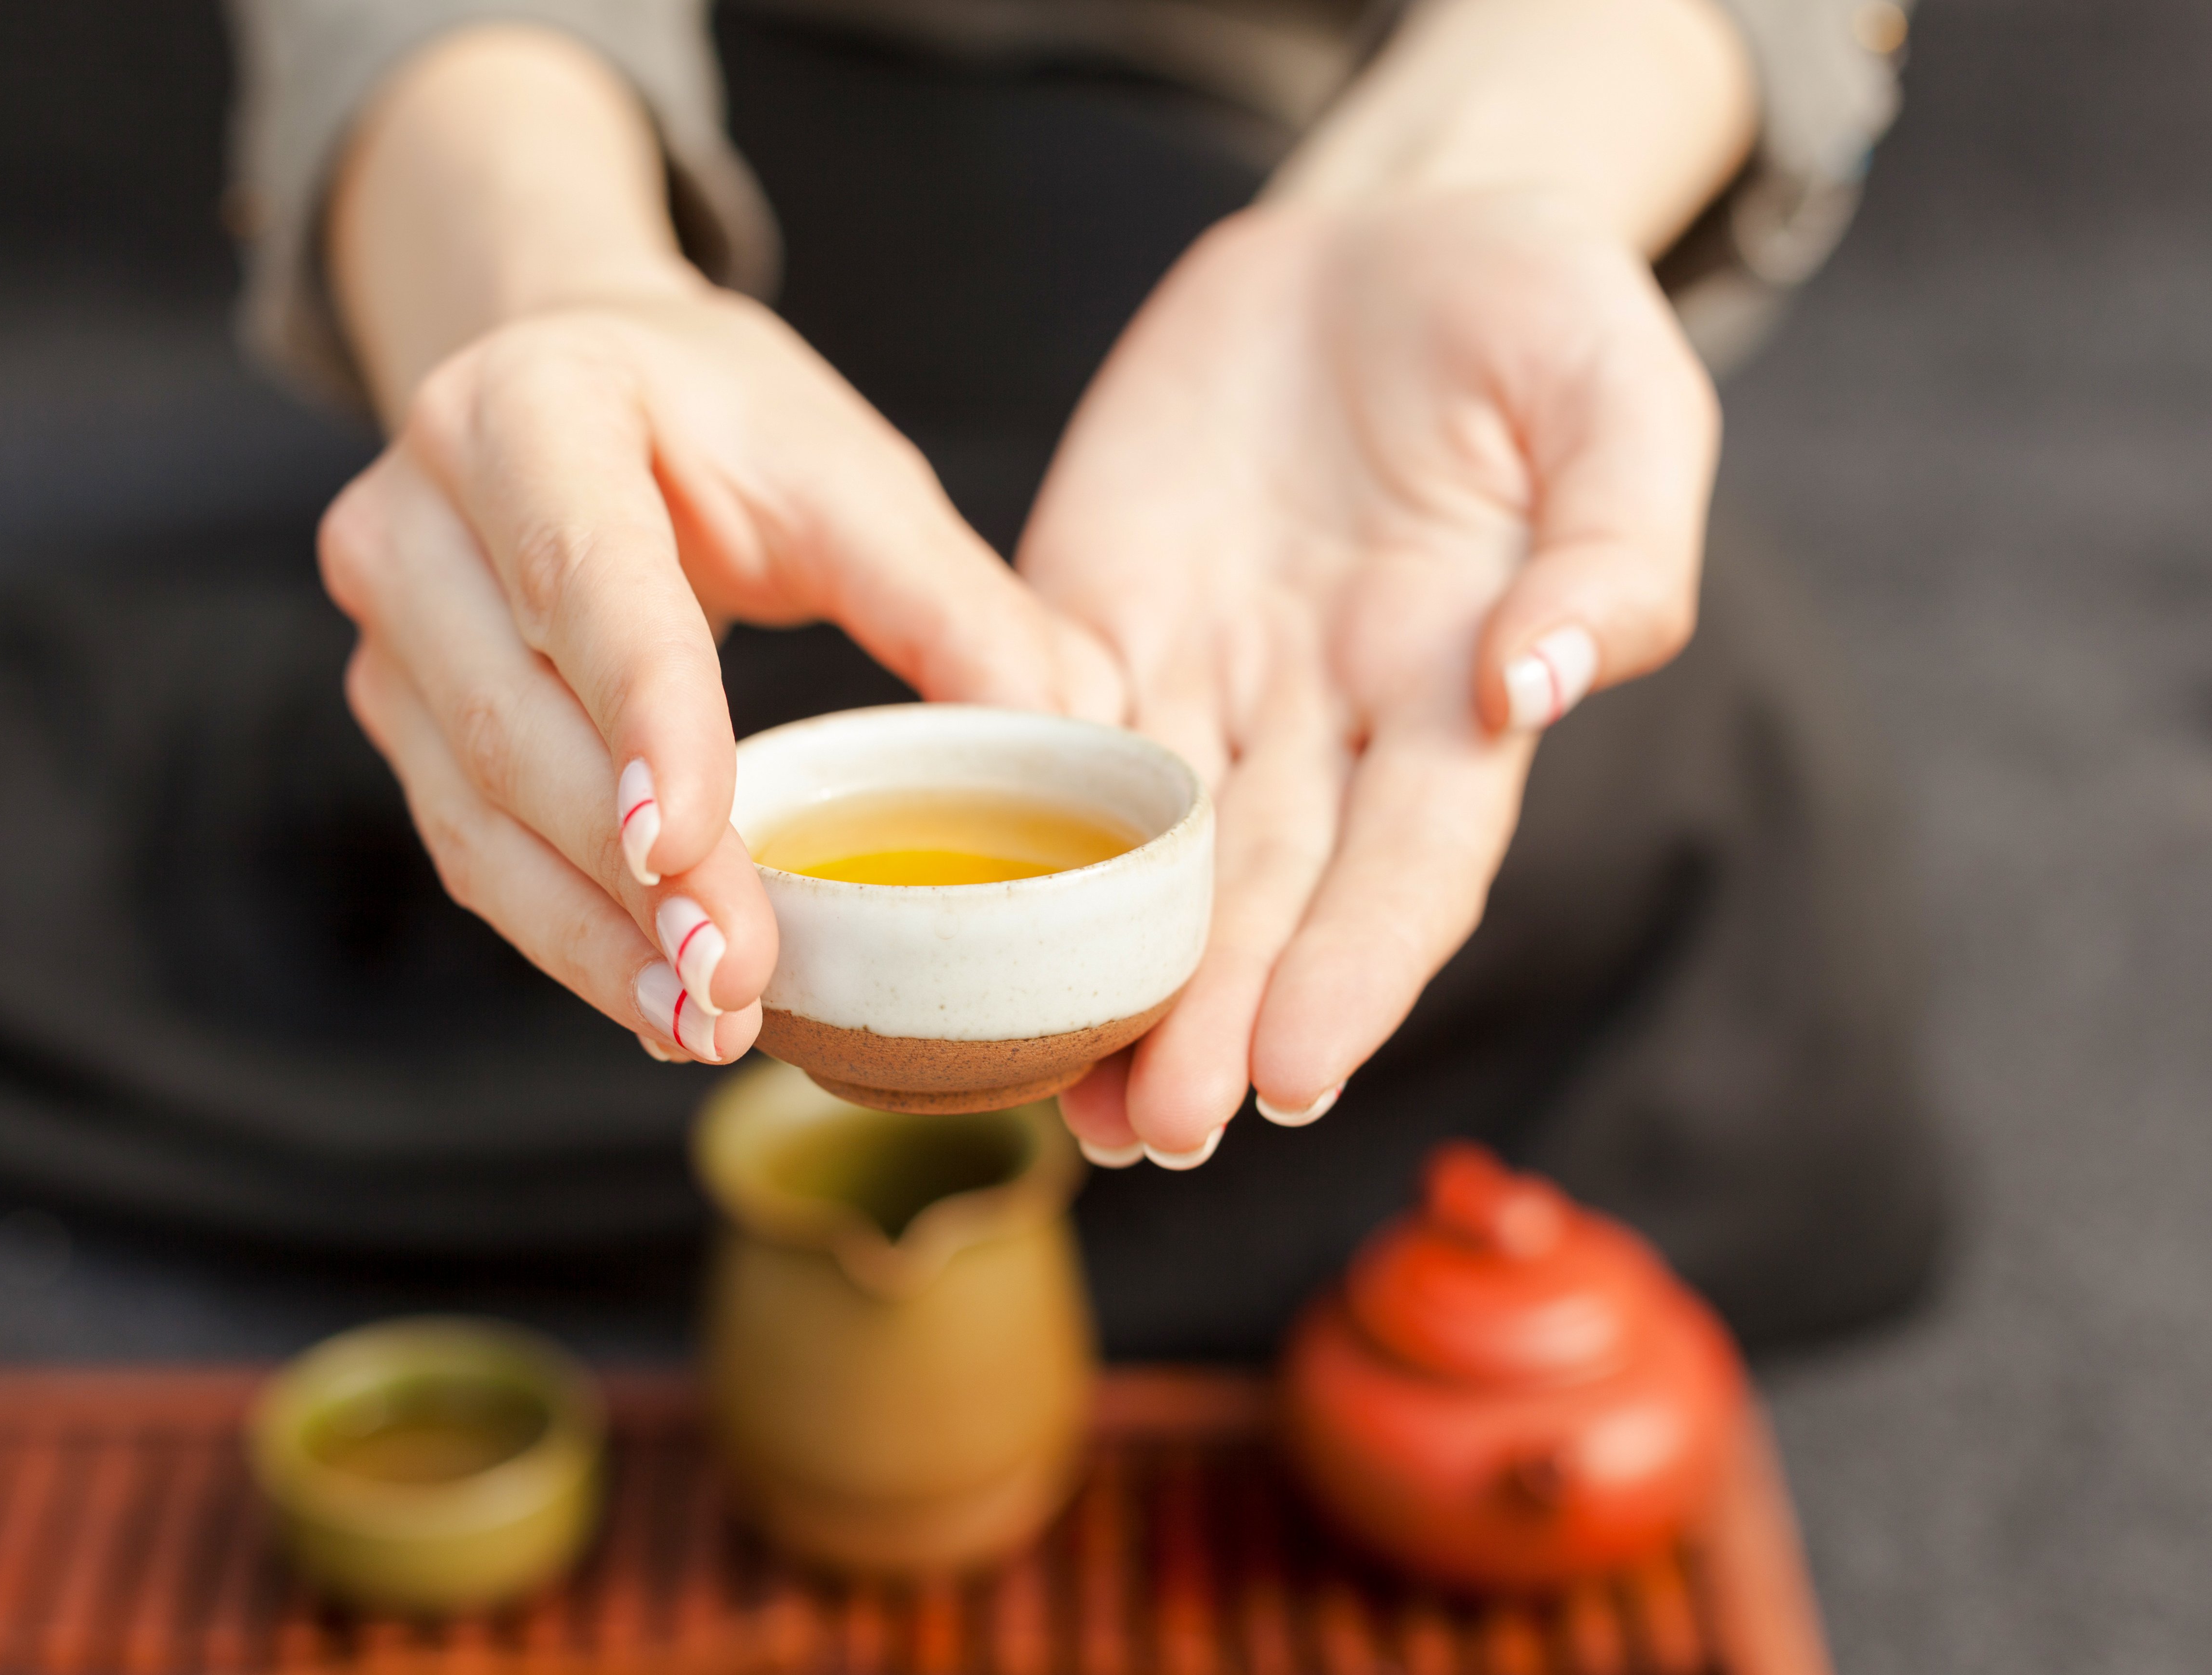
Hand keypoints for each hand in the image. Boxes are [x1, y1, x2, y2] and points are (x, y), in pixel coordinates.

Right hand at [321, 283, 1121, 1063]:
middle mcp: (419, 518)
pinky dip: (563, 933)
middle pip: (514, 721)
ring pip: (475, 811)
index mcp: (529, 411)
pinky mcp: (392, 712)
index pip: (584, 577)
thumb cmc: (717, 424)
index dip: (638, 716)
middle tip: (737, 980)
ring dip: (590, 935)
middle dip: (630, 874)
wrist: (568, 379)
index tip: (690, 845)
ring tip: (703, 1021)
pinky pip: (471, 848)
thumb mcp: (844, 471)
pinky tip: (652, 996)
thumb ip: (953, 600)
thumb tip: (1078, 734)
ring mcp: (385, 626)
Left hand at [1018, 187, 1718, 1163]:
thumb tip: (1538, 682)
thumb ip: (1616, 545)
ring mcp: (1203, 675)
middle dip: (1218, 1015)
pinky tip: (966, 925)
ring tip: (1065, 1097)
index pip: (1411, 863)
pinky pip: (1042, 735)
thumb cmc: (1531, 310)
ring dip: (1111, 973)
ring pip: (1150, 855)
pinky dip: (1009, 827)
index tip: (1302, 1069)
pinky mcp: (1093, 616)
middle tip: (1158, 1128)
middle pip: (1269, 894)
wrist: (1380, 232)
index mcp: (1460, 686)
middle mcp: (1327, 717)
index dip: (1359, 969)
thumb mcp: (1621, 389)